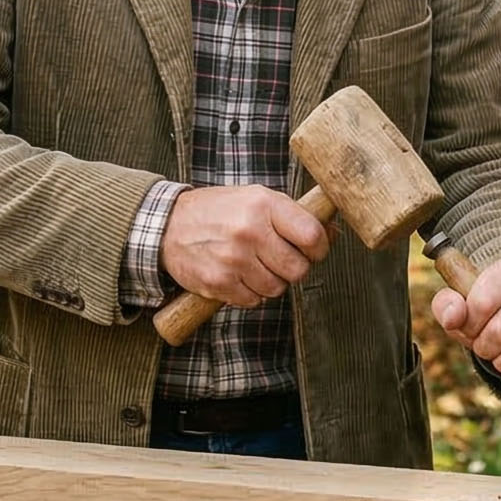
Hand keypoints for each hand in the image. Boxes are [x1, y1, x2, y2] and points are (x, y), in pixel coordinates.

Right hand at [160, 185, 330, 308]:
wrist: (168, 226)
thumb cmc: (219, 211)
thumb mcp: (256, 199)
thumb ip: (293, 216)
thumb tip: (332, 235)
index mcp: (264, 204)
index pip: (312, 235)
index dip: (319, 248)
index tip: (314, 250)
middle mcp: (250, 230)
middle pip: (298, 269)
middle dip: (294, 268)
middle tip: (281, 260)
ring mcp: (233, 258)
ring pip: (277, 289)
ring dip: (271, 282)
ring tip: (255, 265)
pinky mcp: (219, 282)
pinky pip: (253, 301)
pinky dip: (250, 293)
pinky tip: (238, 275)